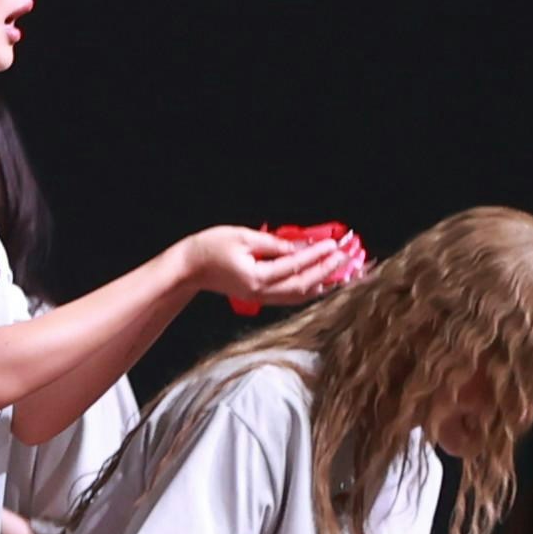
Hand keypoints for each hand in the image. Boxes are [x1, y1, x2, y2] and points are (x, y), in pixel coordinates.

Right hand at [189, 227, 350, 308]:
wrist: (187, 268)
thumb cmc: (209, 248)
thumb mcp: (242, 236)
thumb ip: (274, 243)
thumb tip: (300, 246)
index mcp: (256, 277)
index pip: (294, 265)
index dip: (315, 255)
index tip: (332, 245)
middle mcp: (260, 292)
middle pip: (302, 285)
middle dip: (326, 271)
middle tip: (345, 258)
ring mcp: (260, 297)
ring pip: (298, 296)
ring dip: (321, 284)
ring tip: (340, 274)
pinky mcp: (258, 296)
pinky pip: (289, 297)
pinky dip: (307, 290)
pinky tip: (320, 284)